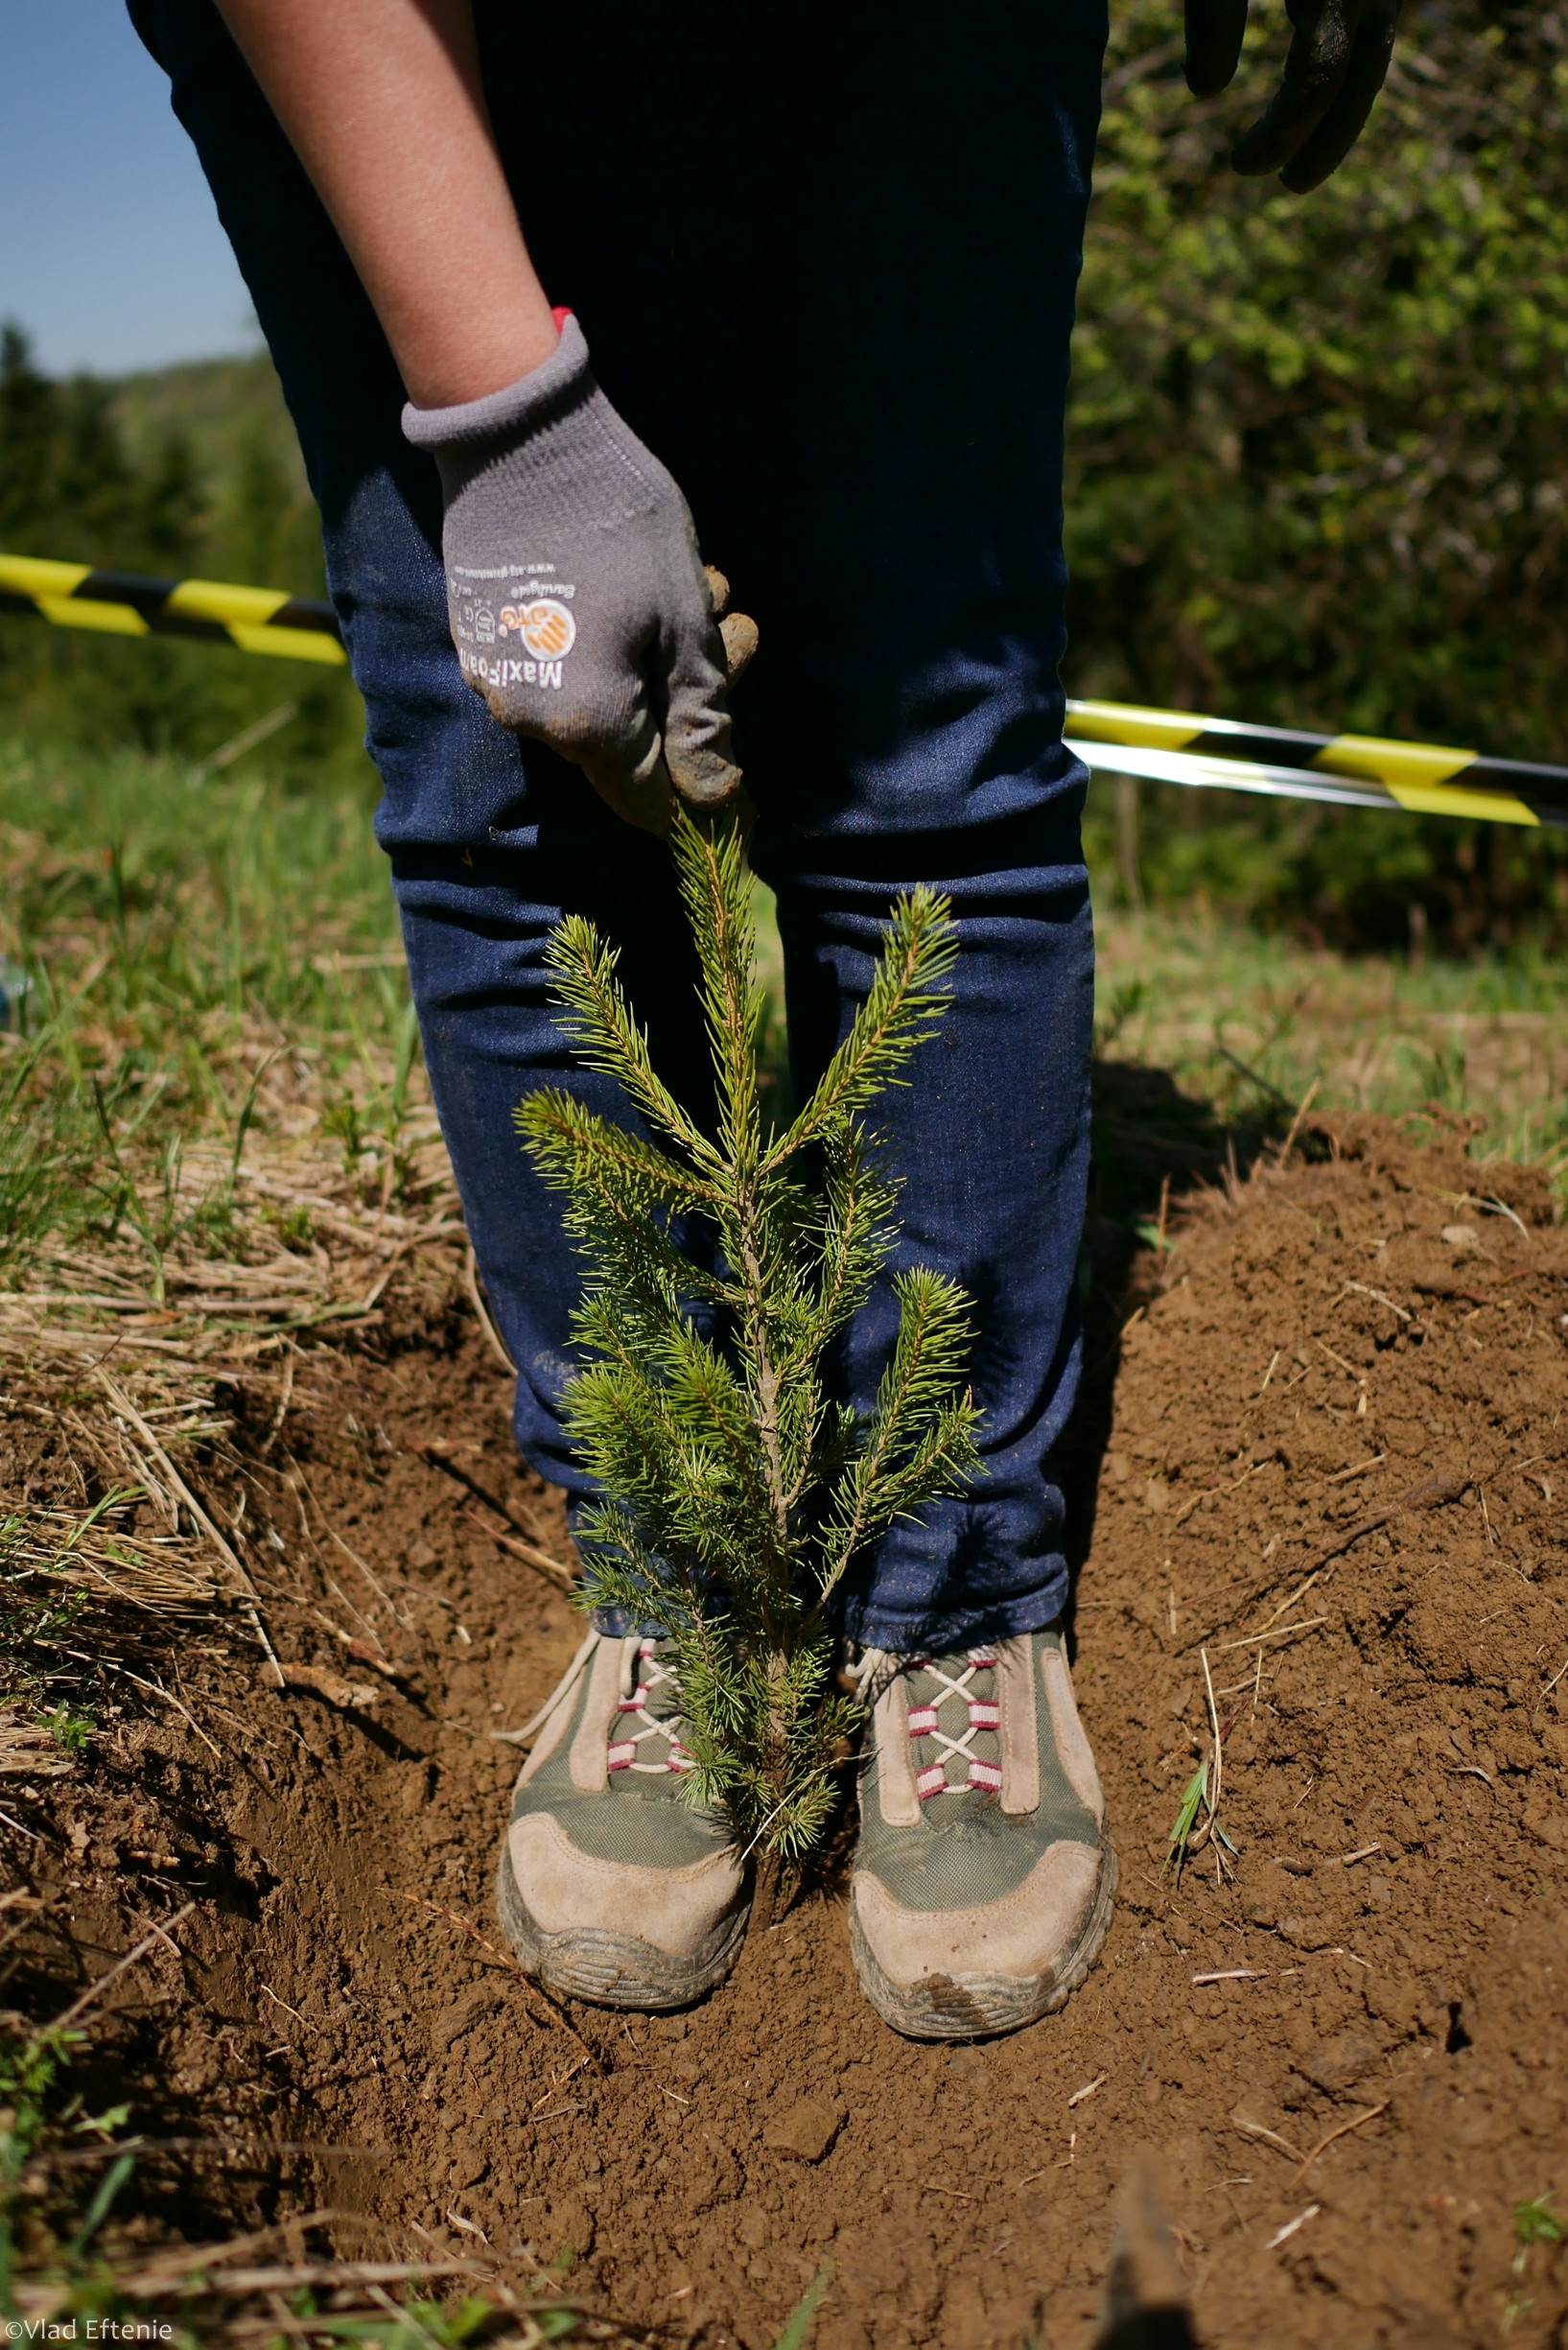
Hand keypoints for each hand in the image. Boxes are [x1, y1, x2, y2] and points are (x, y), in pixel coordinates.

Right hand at [405, 315, 756, 835]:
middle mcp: (533, 719)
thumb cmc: (621, 524)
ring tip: (699, 590)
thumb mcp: (686, 625)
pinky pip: (560, 674)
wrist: (523, 435)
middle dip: (690, 707)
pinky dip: (610, 650)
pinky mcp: (485, 643)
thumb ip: (702, 721)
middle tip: (736, 636)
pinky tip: (640, 591)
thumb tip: (718, 799)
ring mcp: (501, 682)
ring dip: (657, 670)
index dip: (705, 804)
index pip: (652, 802)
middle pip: (629, 752)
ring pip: (599, 709)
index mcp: (587, 724)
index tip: (750, 808)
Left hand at [1184, 0, 1398, 192]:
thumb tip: (1204, 89)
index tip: (1238, 165)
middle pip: (1361, 86)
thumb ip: (1212, 14)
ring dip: (1338, 118)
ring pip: (1372, 66)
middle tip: (1289, 184)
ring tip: (1295, 159)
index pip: (1319, 81)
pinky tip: (1302, 105)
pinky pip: (1366, 41)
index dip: (1281, 134)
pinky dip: (1341, 80)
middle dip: (1327, 145)